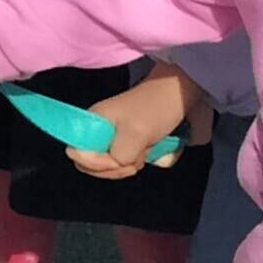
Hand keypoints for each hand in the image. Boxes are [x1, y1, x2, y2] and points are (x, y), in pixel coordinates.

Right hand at [77, 65, 212, 178]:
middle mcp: (102, 132)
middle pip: (95, 166)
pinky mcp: (140, 145)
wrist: (186, 95)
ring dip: (136, 163)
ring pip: (119, 168)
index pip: (75, 153)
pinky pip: (141, 163)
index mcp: (92, 123)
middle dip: (116, 168)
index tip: (114, 160)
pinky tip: (160, 148)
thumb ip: (117, 155)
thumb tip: (117, 165)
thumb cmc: (156, 108)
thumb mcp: (134, 132)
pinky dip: (153, 160)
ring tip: (149, 148)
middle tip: (136, 158)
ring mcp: (122, 139)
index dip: (92, 162)